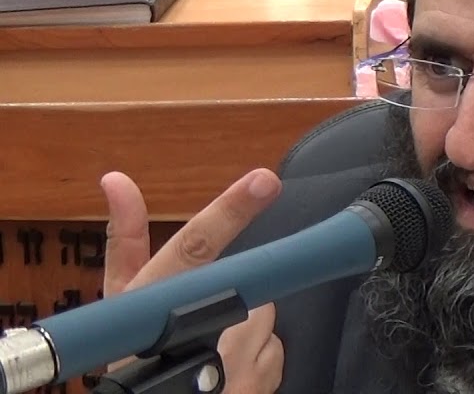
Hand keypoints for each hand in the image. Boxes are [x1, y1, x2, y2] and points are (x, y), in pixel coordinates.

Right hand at [102, 169, 284, 392]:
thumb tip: (116, 179)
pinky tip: (229, 374)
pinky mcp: (254, 385)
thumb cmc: (130, 353)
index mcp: (151, 299)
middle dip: (232, 301)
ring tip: (213, 353)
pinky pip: (276, 352)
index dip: (230, 212)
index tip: (264, 180)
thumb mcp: (119, 301)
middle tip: (208, 329)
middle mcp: (191, 328)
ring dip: (247, 330)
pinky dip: (259, 359)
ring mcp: (228, 361)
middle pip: (244, 285)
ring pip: (266, 317)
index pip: (194, 246)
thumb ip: (126, 241)